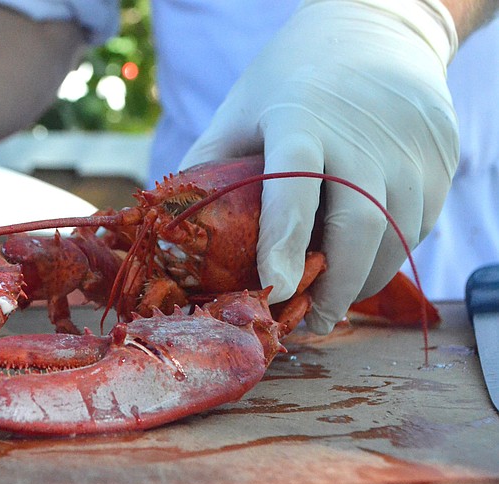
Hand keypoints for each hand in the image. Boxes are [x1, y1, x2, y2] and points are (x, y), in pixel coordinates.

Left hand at [180, 0, 459, 333]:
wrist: (375, 33)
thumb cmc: (290, 83)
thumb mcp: (239, 113)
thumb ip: (208, 169)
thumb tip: (174, 234)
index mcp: (300, 118)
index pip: (294, 185)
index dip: (283, 241)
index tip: (274, 289)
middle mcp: (362, 135)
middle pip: (358, 227)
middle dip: (335, 287)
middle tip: (312, 320)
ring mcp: (409, 147)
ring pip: (397, 237)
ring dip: (364, 280)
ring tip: (333, 300)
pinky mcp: (440, 157)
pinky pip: (420, 225)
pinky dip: (390, 256)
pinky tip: (362, 263)